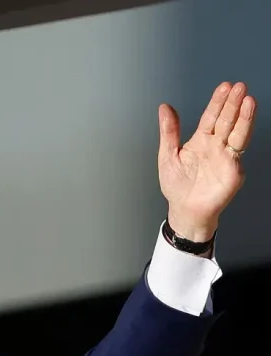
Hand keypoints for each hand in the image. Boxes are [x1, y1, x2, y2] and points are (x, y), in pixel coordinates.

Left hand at [158, 82, 256, 241]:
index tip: (224, 87)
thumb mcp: (167, 155)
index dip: (218, 102)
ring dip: (244, 117)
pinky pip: (237, 154)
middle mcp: (216, 146)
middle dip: (233, 104)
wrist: (184, 209)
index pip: (211, 117)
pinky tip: (244, 127)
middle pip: (227, 121)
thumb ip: (169, 131)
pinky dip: (240, 141)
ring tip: (249, 100)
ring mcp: (226, 158)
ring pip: (237, 133)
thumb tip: (164, 107)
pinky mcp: (233, 171)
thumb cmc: (177, 185)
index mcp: (201, 141)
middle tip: (240, 86)